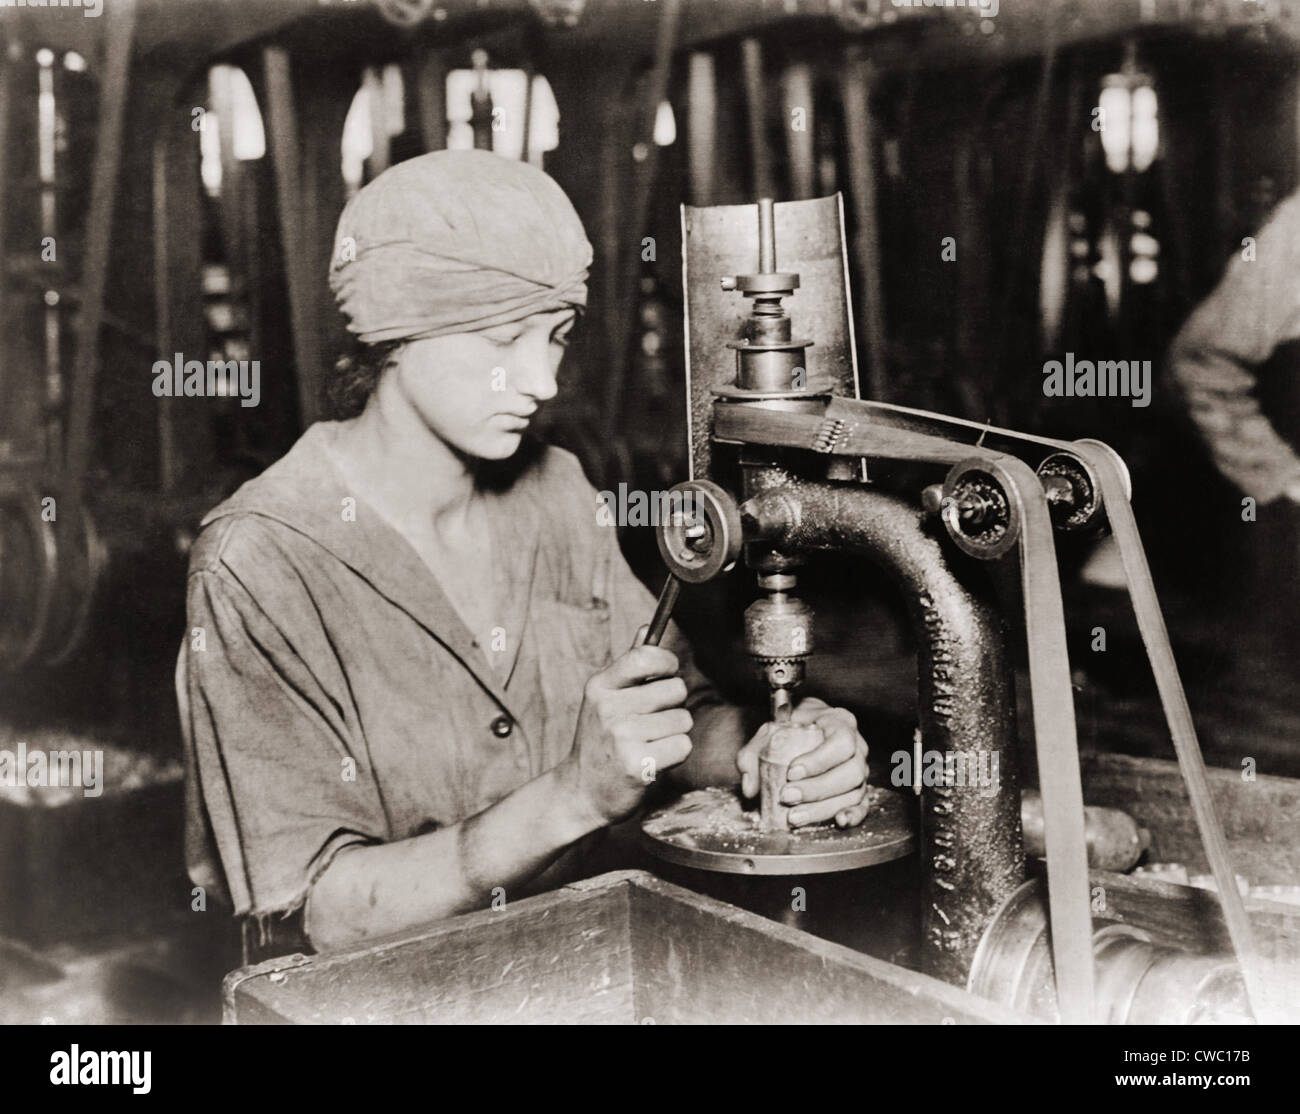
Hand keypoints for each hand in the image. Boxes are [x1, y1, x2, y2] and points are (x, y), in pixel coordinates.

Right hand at [560, 629, 692, 827]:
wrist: (580, 794)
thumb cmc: (600, 743)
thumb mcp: (605, 700)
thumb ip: (629, 666)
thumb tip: (646, 627)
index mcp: (600, 686)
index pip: (645, 656)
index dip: (667, 663)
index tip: (667, 674)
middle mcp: (608, 708)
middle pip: (676, 689)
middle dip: (674, 705)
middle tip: (652, 723)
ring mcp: (622, 737)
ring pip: (683, 719)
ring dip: (675, 733)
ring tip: (649, 744)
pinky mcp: (638, 765)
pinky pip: (683, 745)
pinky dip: (676, 754)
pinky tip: (654, 760)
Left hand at [736, 697, 869, 828]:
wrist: (806, 727)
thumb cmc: (791, 727)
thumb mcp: (769, 730)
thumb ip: (754, 753)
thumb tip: (750, 786)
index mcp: (839, 723)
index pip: (840, 742)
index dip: (819, 760)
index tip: (791, 772)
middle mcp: (857, 746)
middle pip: (850, 771)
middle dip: (817, 789)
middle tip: (787, 797)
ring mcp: (861, 769)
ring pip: (854, 791)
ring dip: (825, 807)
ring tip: (796, 816)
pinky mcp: (860, 789)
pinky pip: (863, 804)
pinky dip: (854, 815)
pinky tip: (838, 821)